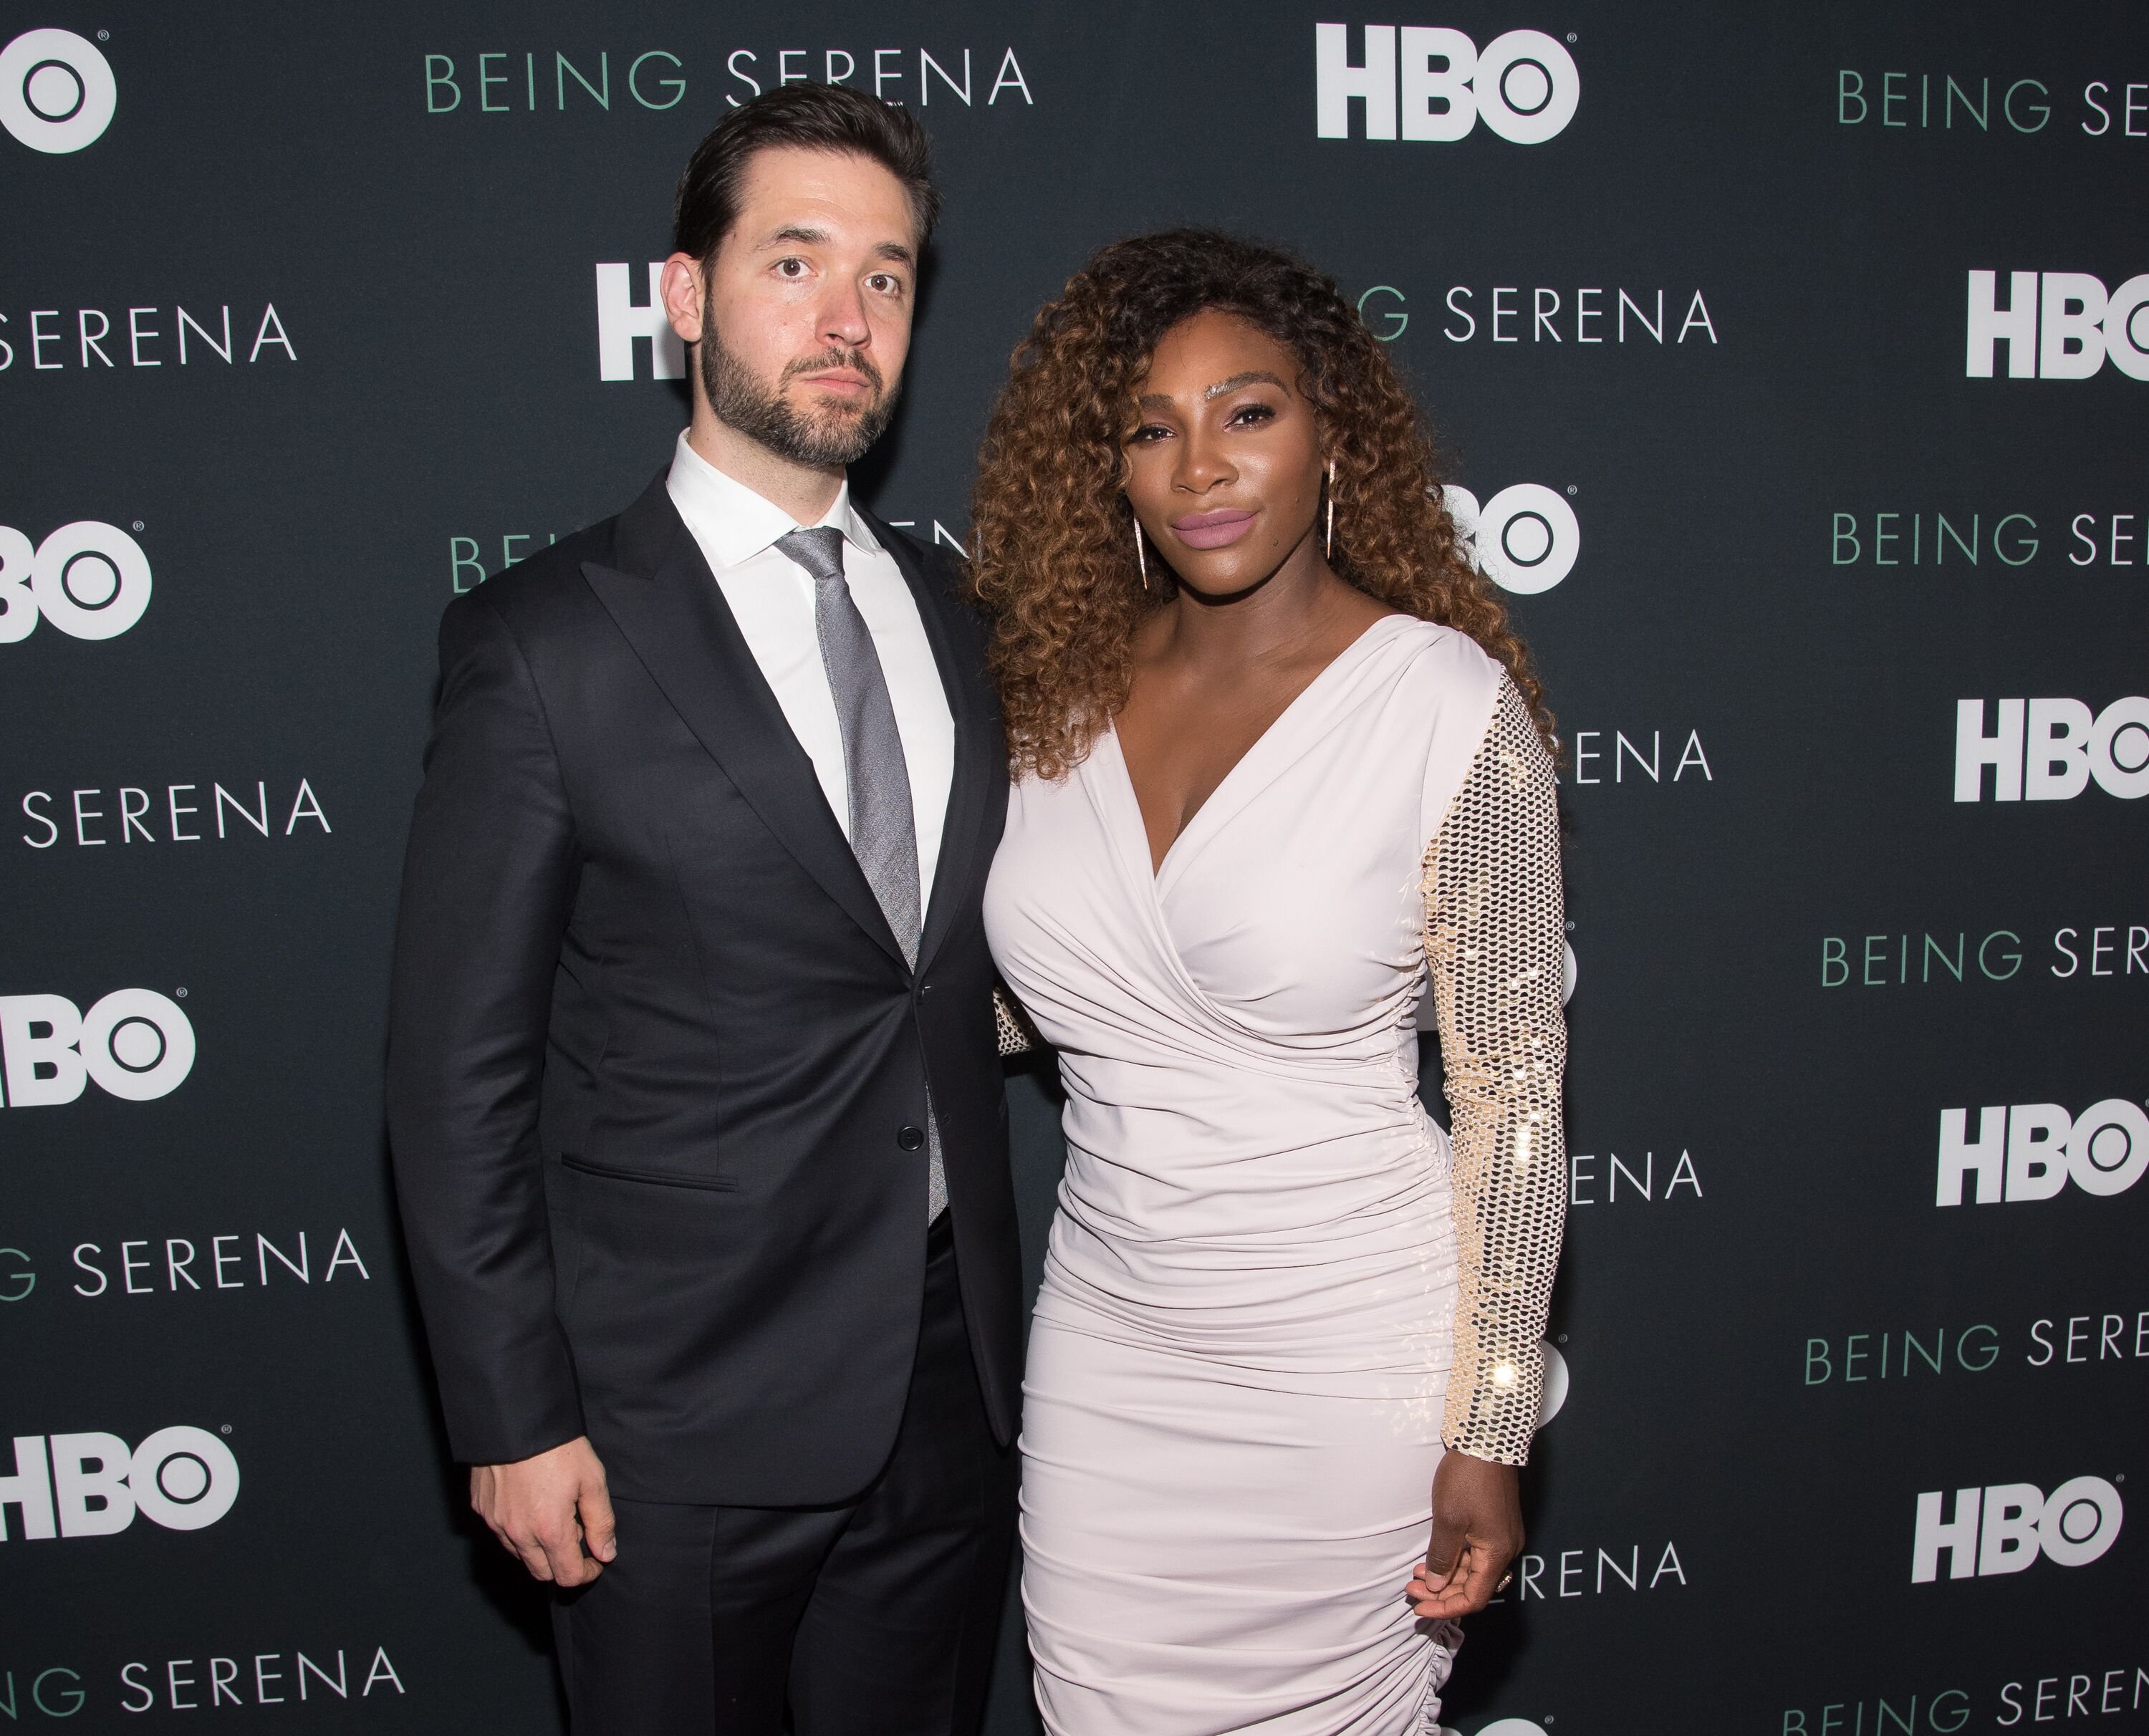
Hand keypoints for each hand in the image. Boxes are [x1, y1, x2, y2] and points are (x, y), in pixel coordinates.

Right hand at [470, 1436, 616, 1586]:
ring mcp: (495, 1523)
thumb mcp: (592, 1480)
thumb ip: (601, 1521)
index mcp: (549, 1530)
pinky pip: (501, 1533)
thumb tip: (606, 1553)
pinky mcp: (481, 1509)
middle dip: (562, 1564)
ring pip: (519, 1554)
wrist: (517, 1417)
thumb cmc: (558, 1446)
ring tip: (554, 1515)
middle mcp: (517, 1533)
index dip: (586, 1573)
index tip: (595, 1560)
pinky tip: (530, 1505)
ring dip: (539, 1548)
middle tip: (576, 1534)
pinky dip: (518, 1530)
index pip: (567, 1576)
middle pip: (541, 1572)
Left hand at [1405, 1450, 1521, 1619]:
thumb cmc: (1467, 1479)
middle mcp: (1506, 1549)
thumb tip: (1435, 1585)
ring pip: (1474, 1569)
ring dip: (1446, 1575)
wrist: (1485, 1440)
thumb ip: (1442, 1557)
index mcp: (1497, 1552)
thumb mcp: (1448, 1521)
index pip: (1474, 1597)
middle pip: (1475, 1586)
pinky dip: (1455, 1559)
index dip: (1446, 1607)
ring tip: (1417, 1575)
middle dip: (1442, 1593)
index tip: (1420, 1606)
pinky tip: (1434, 1557)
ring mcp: (1502, 1535)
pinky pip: (1477, 1553)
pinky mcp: (1496, 1523)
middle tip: (1411, 1590)